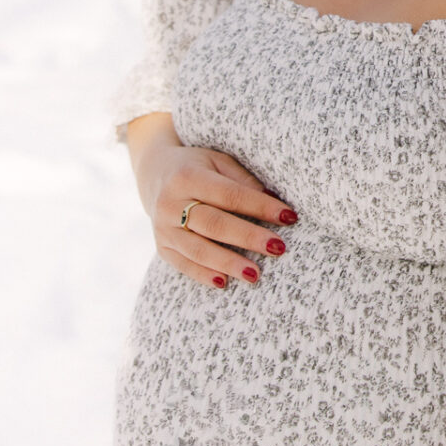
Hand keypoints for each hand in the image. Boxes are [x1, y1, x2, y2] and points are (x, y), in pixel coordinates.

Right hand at [129, 118, 296, 288]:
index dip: (260, 206)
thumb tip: (275, 203)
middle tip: (278, 248)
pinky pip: (183, 264)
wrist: (156, 174)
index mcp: (187, 176)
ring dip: (228, 263)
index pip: (230, 195)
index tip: (289, 216)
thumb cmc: (199, 167)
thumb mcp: (219, 162)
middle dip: (248, 237)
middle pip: (214, 224)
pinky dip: (203, 275)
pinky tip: (224, 283)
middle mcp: (171, 203)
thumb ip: (244, 181)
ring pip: (197, 249)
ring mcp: (163, 228)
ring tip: (255, 274)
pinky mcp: (162, 246)